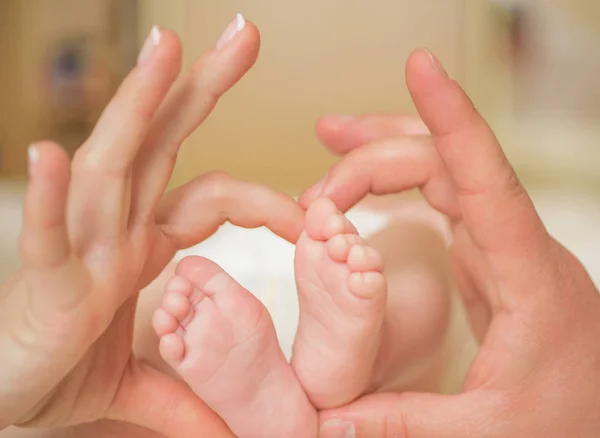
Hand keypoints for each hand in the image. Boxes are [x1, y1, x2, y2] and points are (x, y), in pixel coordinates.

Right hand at [0, 20, 303, 436]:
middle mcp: (114, 230)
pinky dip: (48, 196)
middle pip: (164, 144)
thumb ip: (189, 393)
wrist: (2, 403)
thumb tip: (238, 427)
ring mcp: (79, 247)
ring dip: (136, 106)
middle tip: (247, 32)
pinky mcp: (43, 281)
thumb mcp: (140, 383)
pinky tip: (47, 153)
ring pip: (111, 165)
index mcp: (140, 246)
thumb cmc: (58, 375)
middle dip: (201, 87)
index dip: (264, 200)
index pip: (213, 199)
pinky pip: (47, 233)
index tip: (310, 214)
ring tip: (164, 47)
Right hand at [304, 50, 599, 436]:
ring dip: (386, 150)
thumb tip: (327, 421)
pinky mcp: (487, 255)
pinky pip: (442, 196)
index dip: (455, 119)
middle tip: (318, 169)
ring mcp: (502, 246)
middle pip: (447, 166)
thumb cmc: (567, 422)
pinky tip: (366, 183)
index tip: (423, 68)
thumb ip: (403, 423)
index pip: (488, 181)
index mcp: (529, 279)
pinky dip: (398, 181)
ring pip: (443, 170)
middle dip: (377, 152)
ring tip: (332, 137)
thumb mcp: (485, 433)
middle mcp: (517, 247)